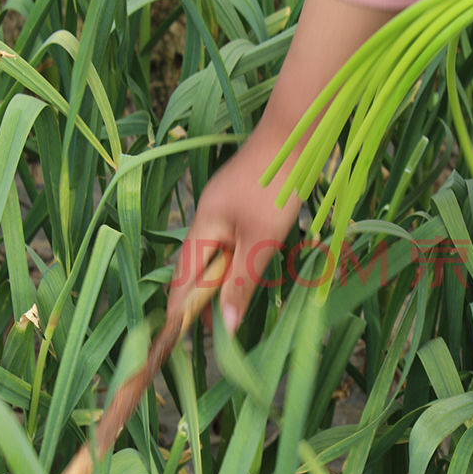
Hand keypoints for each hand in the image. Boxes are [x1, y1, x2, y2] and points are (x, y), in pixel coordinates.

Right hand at [166, 0, 394, 334]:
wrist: (294, 135)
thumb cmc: (275, 189)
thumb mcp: (261, 241)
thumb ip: (241, 282)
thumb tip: (223, 325)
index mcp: (203, 226)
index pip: (183, 278)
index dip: (181, 309)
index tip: (179, 338)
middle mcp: (207, 215)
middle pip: (195, 266)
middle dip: (199, 298)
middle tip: (207, 330)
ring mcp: (223, 205)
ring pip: (214, 252)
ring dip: (218, 281)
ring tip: (222, 310)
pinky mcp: (241, 199)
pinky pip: (229, 238)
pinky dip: (232, 260)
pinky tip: (242, 270)